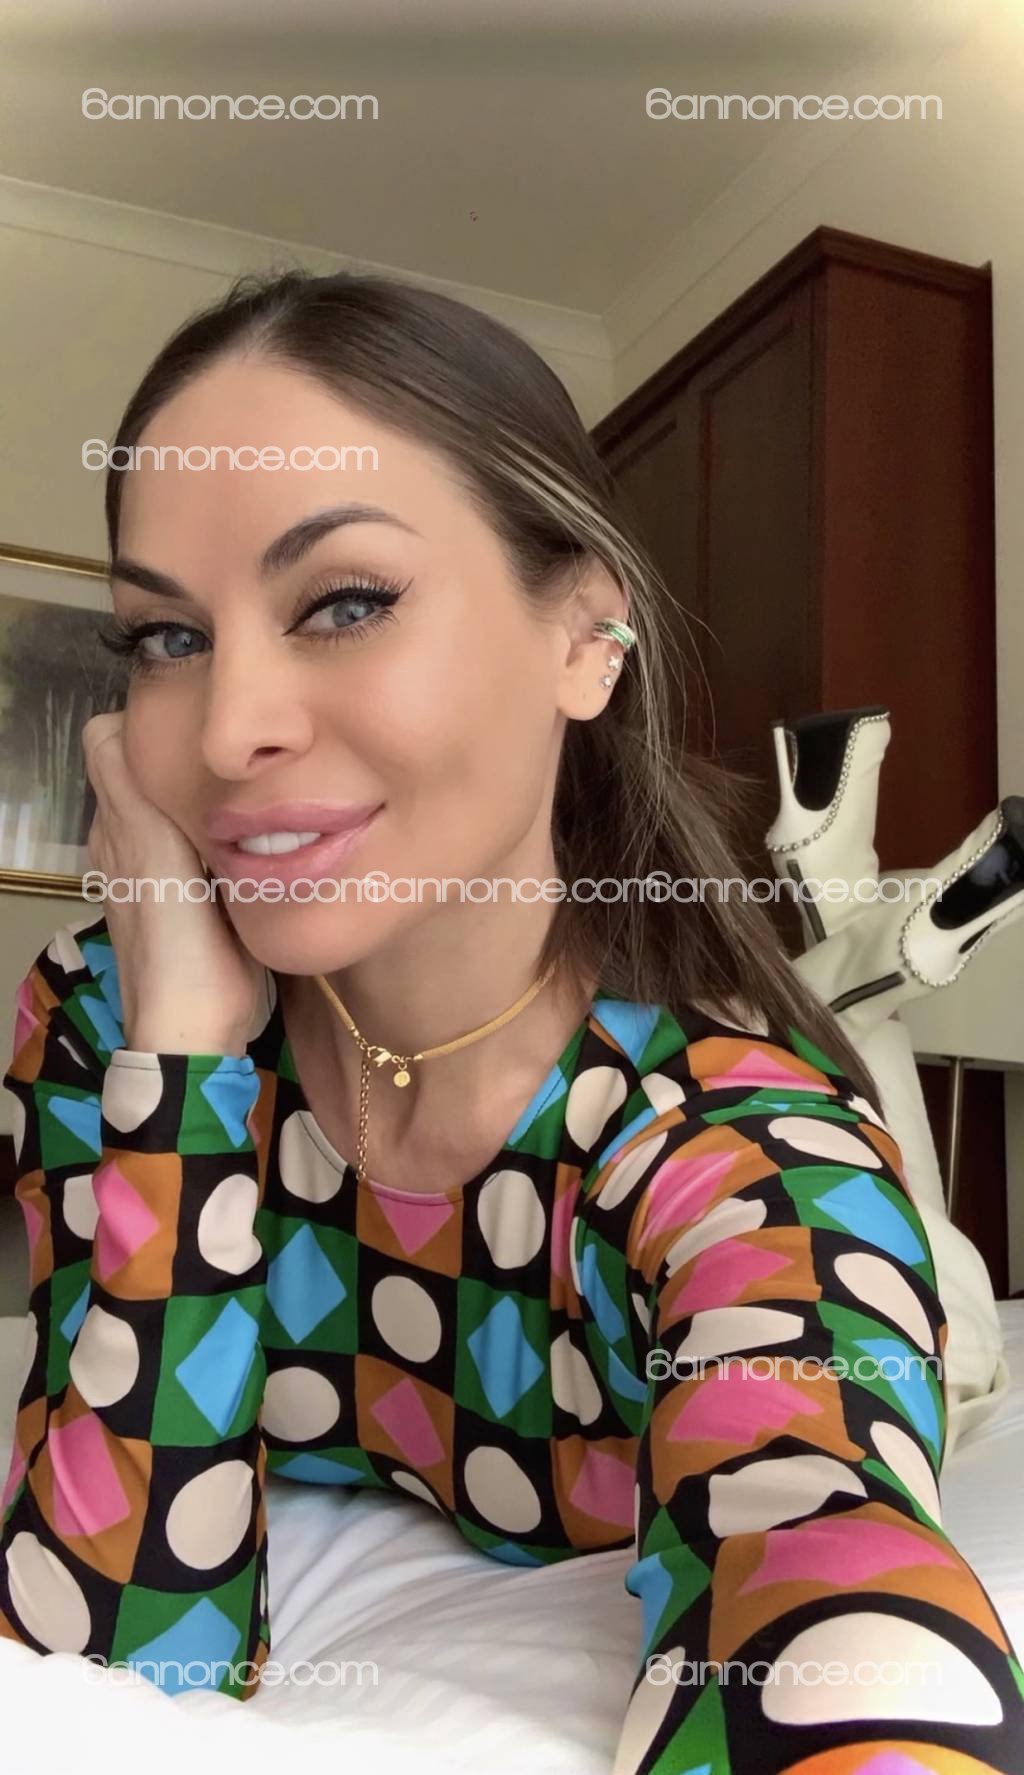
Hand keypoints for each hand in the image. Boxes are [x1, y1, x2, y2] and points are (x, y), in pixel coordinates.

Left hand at [82, 711, 266, 1054]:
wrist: (202, 1023)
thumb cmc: (173, 936)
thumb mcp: (146, 847)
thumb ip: (126, 784)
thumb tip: (112, 719)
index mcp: (117, 823)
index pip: (114, 744)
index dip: (144, 724)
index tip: (191, 719)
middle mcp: (135, 841)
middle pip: (156, 769)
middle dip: (184, 752)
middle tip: (232, 747)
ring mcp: (171, 870)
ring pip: (187, 805)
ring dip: (211, 791)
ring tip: (250, 781)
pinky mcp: (207, 896)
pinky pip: (214, 840)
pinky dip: (228, 828)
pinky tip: (256, 832)